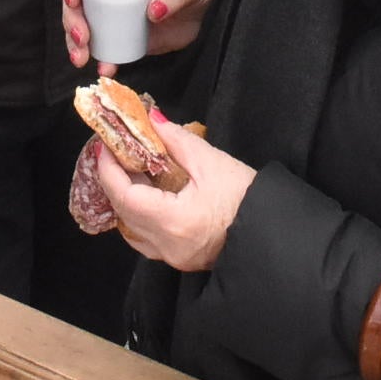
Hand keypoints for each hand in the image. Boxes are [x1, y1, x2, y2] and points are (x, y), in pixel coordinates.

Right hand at [61, 0, 216, 72]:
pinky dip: (102, 58)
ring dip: (76, 42)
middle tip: (82, 38)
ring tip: (81, 58)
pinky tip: (106, 69)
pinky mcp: (121, 33)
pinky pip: (104, 46)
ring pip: (83, 24)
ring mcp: (112, 10)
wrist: (205, 6)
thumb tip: (153, 12)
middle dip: (71, 19)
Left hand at [94, 115, 254, 271]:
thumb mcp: (213, 162)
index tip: (106, 145)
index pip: (125, 195)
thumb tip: (152, 120)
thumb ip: (177, 141)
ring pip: (131, 230)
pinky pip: (146, 239)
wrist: (274, 233)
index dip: (109, 169)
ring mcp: (172, 257)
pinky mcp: (180, 259)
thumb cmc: (250, 199)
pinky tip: (147, 196)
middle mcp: (167, 246)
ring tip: (131, 171)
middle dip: (115, 181)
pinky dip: (140, 216)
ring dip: (126, 200)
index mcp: (174, 221)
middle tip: (116, 152)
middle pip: (123, 213)